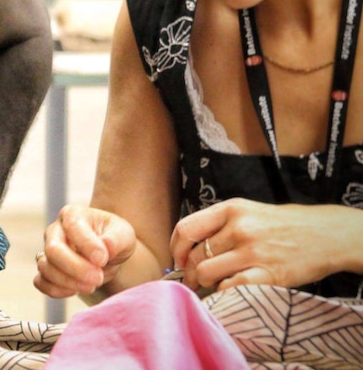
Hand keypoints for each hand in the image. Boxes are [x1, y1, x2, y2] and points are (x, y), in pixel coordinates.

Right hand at [33, 204, 135, 297]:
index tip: (103, 259)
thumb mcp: (124, 234)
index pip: (72, 226)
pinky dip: (55, 290)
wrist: (107, 255)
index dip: (86, 245)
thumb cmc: (114, 239)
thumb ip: (116, 239)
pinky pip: (40, 282)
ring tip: (92, 286)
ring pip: (46, 267)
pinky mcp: (46, 270)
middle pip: (53, 249)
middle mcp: (55, 230)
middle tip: (97, 279)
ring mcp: (47, 251)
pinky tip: (74, 292)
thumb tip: (106, 246)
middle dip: (75, 268)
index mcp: (73, 214)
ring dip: (68, 281)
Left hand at [170, 198, 359, 291]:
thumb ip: (217, 225)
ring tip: (213, 283)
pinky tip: (231, 288)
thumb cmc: (281, 225)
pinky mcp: (268, 274)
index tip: (178, 259)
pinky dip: (224, 291)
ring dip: (204, 283)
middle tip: (194, 280)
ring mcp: (253, 251)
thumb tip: (184, 247)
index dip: (176, 248)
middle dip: (189, 272)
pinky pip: (230, 287)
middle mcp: (239, 228)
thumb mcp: (247, 212)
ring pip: (206, 272)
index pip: (185, 228)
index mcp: (230, 209)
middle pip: (194, 255)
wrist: (326, 234)